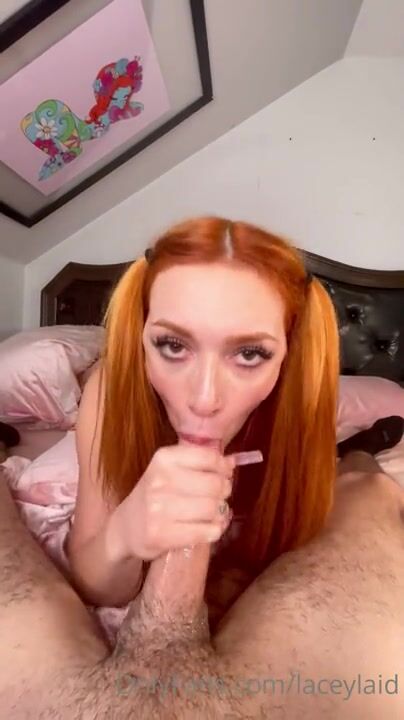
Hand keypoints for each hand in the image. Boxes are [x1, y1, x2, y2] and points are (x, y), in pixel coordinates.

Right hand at [106, 445, 235, 562]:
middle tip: (218, 497)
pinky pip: (207, 531)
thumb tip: (232, 462)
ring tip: (213, 514)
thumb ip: (200, 463)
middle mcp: (160, 480)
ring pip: (212, 509)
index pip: (209, 457)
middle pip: (215, 485)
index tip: (224, 474)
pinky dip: (214, 530)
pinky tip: (207, 528)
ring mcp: (159, 509)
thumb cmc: (155, 495)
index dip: (223, 468)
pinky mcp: (162, 535)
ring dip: (220, 513)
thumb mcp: (170, 470)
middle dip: (224, 492)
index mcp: (164, 459)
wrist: (125, 527)